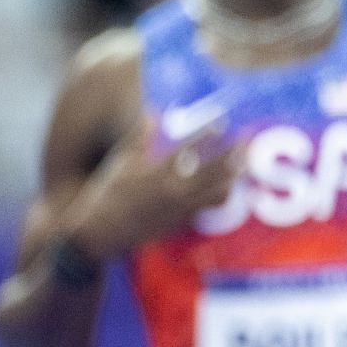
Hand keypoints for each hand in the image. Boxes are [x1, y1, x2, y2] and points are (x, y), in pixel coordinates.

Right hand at [69, 120, 242, 259]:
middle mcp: (172, 191)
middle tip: (246, 141)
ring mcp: (179, 209)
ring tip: (244, 163)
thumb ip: (139, 137)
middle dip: (232, 155)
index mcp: (156, 173)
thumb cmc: (106, 194)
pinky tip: (229, 186)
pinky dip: (221, 195)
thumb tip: (152, 113)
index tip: (222, 121)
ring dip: (233, 176)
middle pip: (213, 171)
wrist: (99, 233)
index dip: (207, 135)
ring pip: (217, 192)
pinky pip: (208, 207)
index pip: (188, 149)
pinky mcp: (181, 222)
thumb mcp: (121, 162)